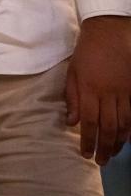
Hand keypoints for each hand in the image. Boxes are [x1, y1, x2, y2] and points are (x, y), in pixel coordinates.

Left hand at [66, 15, 130, 165]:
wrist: (108, 33)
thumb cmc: (86, 51)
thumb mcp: (72, 71)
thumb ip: (72, 97)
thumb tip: (71, 122)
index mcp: (89, 89)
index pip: (88, 122)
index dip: (87, 141)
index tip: (85, 154)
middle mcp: (107, 94)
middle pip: (108, 128)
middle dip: (104, 148)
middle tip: (100, 162)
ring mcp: (122, 93)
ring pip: (123, 124)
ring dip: (118, 143)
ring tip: (112, 154)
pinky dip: (130, 129)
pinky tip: (127, 139)